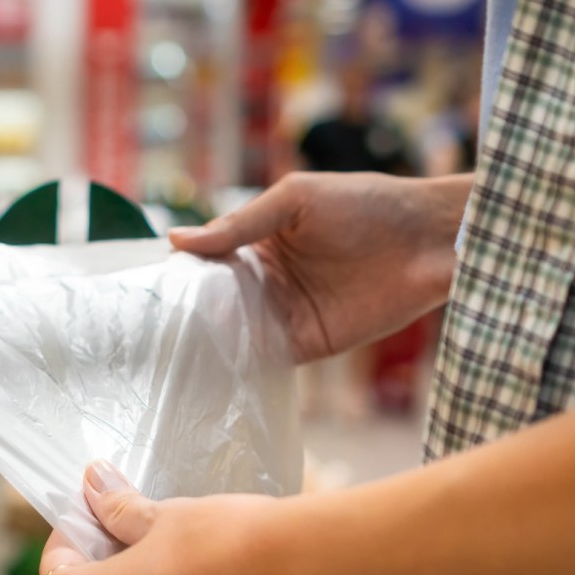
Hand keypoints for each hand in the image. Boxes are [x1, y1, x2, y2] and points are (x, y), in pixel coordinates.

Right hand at [169, 172, 466, 361]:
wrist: (431, 240)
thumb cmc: (367, 203)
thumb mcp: (296, 200)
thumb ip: (239, 224)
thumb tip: (175, 240)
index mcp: (257, 241)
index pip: (206, 263)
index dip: (177, 277)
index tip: (143, 295)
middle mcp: (266, 280)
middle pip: (214, 304)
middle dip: (184, 319)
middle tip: (144, 339)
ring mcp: (286, 314)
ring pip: (235, 334)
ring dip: (208, 346)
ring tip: (167, 362)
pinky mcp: (311, 343)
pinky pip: (269, 358)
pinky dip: (243, 366)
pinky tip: (214, 374)